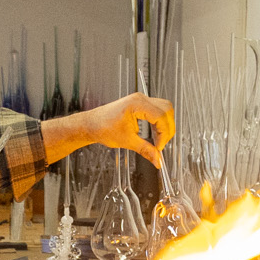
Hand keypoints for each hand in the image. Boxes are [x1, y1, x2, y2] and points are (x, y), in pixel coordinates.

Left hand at [50, 92, 174, 169]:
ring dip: (164, 125)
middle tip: (161, 144)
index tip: (159, 147)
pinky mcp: (139, 104)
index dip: (164, 133)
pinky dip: (159, 122)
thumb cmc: (103, 128)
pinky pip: (157, 110)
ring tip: (157, 140)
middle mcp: (140, 99)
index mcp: (137, 104)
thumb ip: (146, 150)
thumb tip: (158, 160)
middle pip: (167, 110)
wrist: (91, 124)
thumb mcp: (127, 141)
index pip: (161, 116)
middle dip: (167, 129)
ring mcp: (140, 100)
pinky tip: (154, 133)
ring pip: (164, 109)